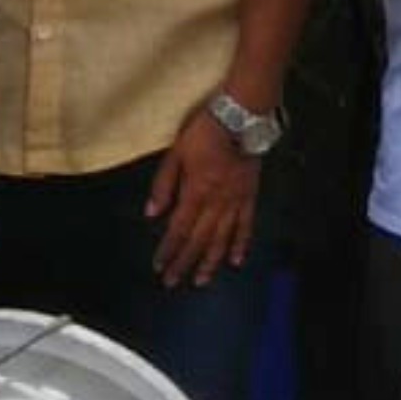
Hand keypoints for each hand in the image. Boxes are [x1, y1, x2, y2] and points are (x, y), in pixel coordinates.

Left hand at [147, 105, 259, 288]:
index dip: (168, 249)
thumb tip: (151, 213)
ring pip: (222, 238)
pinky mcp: (250, 196)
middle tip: (173, 282)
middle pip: (198, 239)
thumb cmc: (204, 132)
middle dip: (184, 262)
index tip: (159, 266)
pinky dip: (241, 244)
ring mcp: (235, 201)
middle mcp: (216, 202)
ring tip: (201, 280)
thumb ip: (163, 184)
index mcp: (196, 191)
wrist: (240, 117)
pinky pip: (246, 225)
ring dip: (210, 261)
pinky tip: (236, 260)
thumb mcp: (176, 153)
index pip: (178, 228)